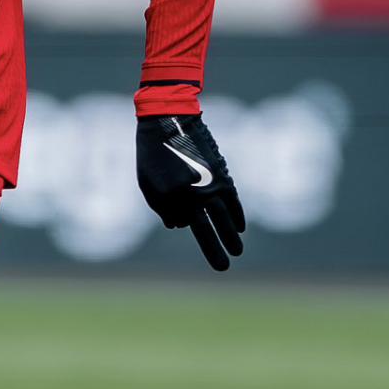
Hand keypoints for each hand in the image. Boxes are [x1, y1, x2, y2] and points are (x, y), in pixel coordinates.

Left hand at [136, 114, 245, 271]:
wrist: (170, 119)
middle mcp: (194, 192)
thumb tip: (180, 226)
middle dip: (216, 250)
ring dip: (232, 235)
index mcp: (172, 195)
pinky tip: (241, 227)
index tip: (190, 233)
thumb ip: (162, 208)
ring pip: (224, 216)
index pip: (184, 223)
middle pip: (209, 227)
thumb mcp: (147, 183)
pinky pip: (232, 198)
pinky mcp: (222, 173)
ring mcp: (210, 182)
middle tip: (224, 268)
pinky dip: (237, 213)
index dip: (184, 227)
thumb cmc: (152, 153)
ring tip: (237, 251)